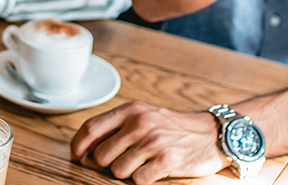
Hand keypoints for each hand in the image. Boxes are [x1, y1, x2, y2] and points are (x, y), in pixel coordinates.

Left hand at [70, 101, 226, 184]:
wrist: (211, 134)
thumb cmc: (171, 127)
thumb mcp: (143, 115)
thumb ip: (116, 125)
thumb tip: (85, 145)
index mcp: (131, 110)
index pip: (91, 128)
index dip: (78, 146)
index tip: (77, 157)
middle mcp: (140, 123)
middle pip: (101, 155)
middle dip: (107, 165)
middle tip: (122, 162)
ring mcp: (154, 141)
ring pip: (117, 170)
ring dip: (126, 173)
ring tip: (142, 164)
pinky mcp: (167, 160)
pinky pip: (138, 180)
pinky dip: (143, 180)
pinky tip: (153, 171)